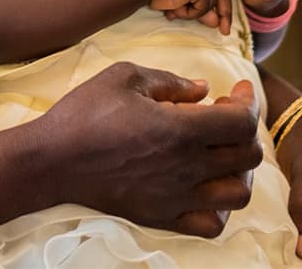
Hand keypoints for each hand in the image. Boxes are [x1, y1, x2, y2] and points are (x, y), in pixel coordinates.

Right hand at [38, 62, 261, 237]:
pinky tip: (205, 187)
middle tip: (225, 116)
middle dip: (246, 130)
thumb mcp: (124, 77)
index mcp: (180, 129)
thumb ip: (171, 80)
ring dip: (240, 171)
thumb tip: (202, 89)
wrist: (53, 160)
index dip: (248, 102)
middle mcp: (187, 167)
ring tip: (222, 154)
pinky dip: (220, 207)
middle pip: (248, 156)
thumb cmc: (85, 113)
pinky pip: (212, 224)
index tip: (238, 91)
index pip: (242, 122)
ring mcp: (177, 198)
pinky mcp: (163, 218)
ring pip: (239, 194)